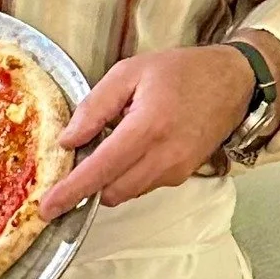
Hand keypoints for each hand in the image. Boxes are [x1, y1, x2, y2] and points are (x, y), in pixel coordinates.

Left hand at [39, 45, 255, 219]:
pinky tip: (129, 147)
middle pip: (110, 191)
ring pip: (125, 193)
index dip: (71, 191)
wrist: (232, 81)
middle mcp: (164, 157)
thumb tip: (67, 140)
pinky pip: (142, 186)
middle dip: (86, 185)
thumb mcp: (128, 72)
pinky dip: (126, 175)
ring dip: (107, 179)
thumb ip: (95, 106)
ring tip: (109, 143)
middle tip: (74, 158)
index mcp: (147, 128)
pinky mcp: (182, 176)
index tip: (47, 207)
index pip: (101, 170)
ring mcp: (176, 171)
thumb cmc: (180, 71)